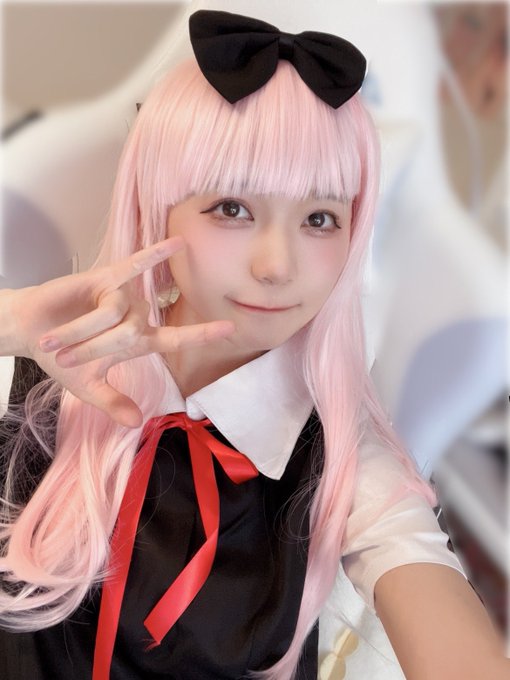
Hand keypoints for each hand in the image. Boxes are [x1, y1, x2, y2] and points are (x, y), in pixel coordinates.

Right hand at [9, 237, 233, 427]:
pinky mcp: (104, 278)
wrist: (30, 333)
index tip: (232, 328)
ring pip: (115, 314)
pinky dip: (154, 256)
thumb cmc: (61, 358)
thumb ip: (113, 402)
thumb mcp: (88, 387)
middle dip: (94, 349)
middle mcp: (135, 317)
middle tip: (66, 358)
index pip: (177, 338)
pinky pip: (133, 265)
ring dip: (83, 331)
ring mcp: (122, 296)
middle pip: (130, 333)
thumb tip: (137, 423)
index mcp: (137, 342)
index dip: (203, 334)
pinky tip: (177, 242)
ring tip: (56, 341)